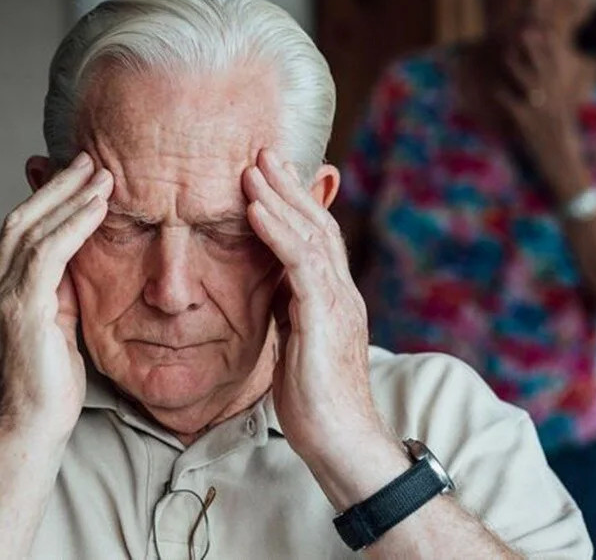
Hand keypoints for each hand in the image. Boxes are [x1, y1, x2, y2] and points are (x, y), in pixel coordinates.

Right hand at [0, 151, 111, 440]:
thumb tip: (81, 265)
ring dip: (69, 196)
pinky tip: (97, 206)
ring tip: (100, 173)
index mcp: (2, 293)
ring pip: (31, 228)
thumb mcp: (58, 330)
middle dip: (56, 186)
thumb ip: (62, 295)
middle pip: (22, 219)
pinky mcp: (20, 309)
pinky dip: (73, 224)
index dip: (46, 200)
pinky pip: (47, 253)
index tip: (75, 176)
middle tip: (89, 159)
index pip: (21, 233)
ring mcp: (2, 297)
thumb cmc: (49, 389)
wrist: (28, 431)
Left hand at [242, 149, 386, 463]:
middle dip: (289, 187)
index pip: (318, 240)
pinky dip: (277, 231)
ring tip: (253, 167)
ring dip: (280, 198)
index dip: (296, 205)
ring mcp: (338, 303)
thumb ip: (292, 312)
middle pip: (318, 225)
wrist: (342, 444)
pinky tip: (256, 209)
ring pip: (311, 235)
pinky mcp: (324, 319)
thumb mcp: (297, 347)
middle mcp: (342, 293)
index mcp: (335, 300)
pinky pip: (299, 264)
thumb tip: (274, 289)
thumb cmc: (317, 404)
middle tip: (263, 152)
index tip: (270, 176)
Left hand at [494, 31, 592, 201]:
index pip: (557, 68)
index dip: (550, 49)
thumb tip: (552, 89)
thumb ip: (558, 102)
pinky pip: (514, 107)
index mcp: (562, 99)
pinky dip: (504, 96)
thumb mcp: (564, 119)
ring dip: (517, 67)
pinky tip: (495, 87)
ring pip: (529, 84)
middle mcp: (554, 102)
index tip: (545, 31)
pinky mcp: (528, 126)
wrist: (564, 168)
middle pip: (544, 70)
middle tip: (526, 30)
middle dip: (535, 50)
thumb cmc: (563, 145)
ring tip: (507, 52)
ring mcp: (541, 113)